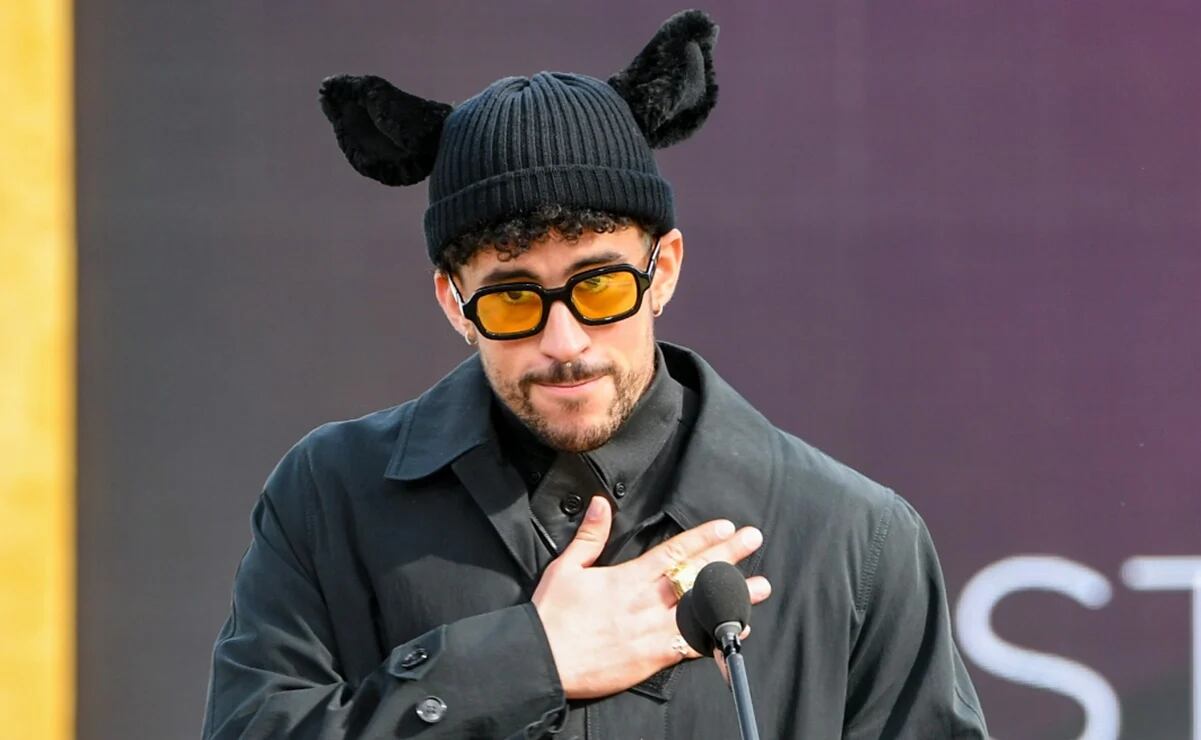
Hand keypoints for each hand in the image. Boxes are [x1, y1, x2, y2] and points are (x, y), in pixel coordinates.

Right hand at [531, 496, 771, 698]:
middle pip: (694, 574)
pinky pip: (691, 645)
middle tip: (752, 539)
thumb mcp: (565, 567)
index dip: (701, 538)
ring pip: (700, 609)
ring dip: (732, 596)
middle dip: (727, 555)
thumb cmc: (552, 615)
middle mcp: (645, 601)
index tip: (725, 527)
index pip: (672, 552)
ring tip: (760, 585)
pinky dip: (715, 636)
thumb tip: (603, 504)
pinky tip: (736, 629)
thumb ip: (590, 536)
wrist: (543, 659)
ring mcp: (651, 630)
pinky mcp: (651, 656)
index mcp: (627, 578)